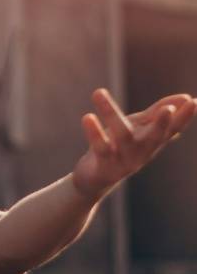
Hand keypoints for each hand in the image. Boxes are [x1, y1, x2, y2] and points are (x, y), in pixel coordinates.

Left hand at [71, 88, 196, 200]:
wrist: (93, 180)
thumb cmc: (119, 149)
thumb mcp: (138, 129)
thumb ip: (156, 114)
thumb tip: (186, 98)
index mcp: (152, 142)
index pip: (172, 128)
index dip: (184, 118)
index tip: (194, 102)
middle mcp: (142, 152)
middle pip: (154, 137)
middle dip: (162, 124)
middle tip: (168, 110)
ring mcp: (124, 160)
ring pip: (121, 136)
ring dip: (110, 113)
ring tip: (98, 92)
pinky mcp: (104, 167)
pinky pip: (101, 148)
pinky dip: (94, 133)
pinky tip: (87, 116)